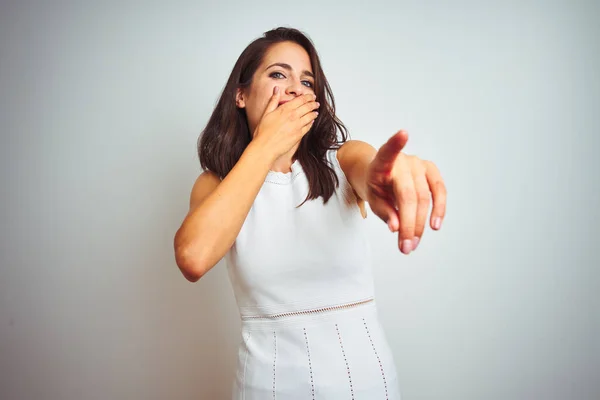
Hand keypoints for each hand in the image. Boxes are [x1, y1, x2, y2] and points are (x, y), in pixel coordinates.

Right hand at [252, 87, 319, 160]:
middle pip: (308, 107)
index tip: (311, 96)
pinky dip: (311, 122)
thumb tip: (276, 89)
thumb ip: (273, 100)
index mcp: (285, 109)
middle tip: (316, 103)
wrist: (265, 147)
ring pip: (310, 116)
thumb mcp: (266, 113)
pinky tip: (311, 121)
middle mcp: (293, 116)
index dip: (308, 97)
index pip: (301, 99)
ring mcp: (297, 126)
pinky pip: (308, 126)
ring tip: (316, 111)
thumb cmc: (263, 131)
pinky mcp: (299, 135)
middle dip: (314, 104)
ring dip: (314, 113)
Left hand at [366, 130, 446, 254]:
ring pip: (424, 197)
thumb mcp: (372, 200)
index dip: (395, 143)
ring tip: (413, 243)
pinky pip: (439, 190)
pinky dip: (438, 209)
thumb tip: (396, 228)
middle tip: (405, 248)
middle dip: (409, 224)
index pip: (386, 153)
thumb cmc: (375, 186)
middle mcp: (402, 161)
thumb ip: (383, 212)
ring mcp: (418, 163)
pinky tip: (435, 224)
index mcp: (381, 164)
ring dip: (421, 223)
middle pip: (409, 195)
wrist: (380, 174)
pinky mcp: (430, 170)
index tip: (403, 133)